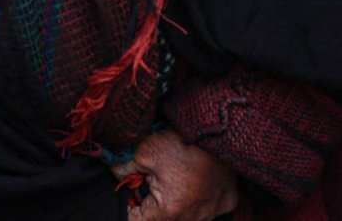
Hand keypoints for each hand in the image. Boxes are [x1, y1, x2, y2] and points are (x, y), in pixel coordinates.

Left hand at [113, 130, 238, 220]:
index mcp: (168, 212)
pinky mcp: (226, 202)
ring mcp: (211, 213)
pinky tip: (196, 180)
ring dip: (177, 203)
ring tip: (175, 179)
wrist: (217, 130)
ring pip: (186, 216)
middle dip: (152, 204)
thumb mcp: (145, 153)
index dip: (129, 206)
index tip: (129, 192)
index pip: (137, 220)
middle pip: (162, 219)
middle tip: (151, 181)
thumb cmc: (181, 143)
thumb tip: (114, 173)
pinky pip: (209, 207)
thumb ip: (125, 169)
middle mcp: (192, 219)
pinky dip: (201, 197)